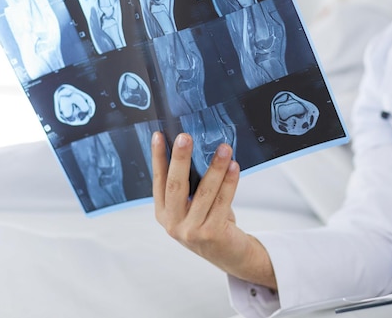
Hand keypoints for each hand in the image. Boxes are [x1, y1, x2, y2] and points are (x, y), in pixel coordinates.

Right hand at [152, 132, 276, 289]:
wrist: (230, 254)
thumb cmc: (212, 223)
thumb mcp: (194, 205)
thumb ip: (191, 186)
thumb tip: (199, 150)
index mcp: (164, 213)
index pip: (159, 180)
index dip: (158, 157)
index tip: (159, 136)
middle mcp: (173, 223)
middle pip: (176, 186)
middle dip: (180, 158)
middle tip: (185, 137)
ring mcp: (191, 230)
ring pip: (204, 192)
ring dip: (215, 167)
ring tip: (223, 148)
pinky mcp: (211, 234)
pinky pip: (222, 201)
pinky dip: (229, 182)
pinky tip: (234, 167)